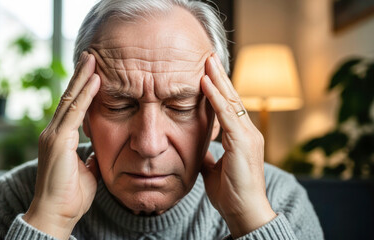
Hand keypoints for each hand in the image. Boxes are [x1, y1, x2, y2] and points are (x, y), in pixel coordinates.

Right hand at [23, 52, 100, 239]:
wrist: (56, 215)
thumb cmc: (70, 197)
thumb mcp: (87, 171)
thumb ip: (89, 157)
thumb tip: (96, 151)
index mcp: (60, 138)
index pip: (72, 108)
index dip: (81, 89)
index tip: (92, 73)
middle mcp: (53, 132)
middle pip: (69, 98)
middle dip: (80, 76)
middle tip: (90, 56)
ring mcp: (53, 135)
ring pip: (70, 100)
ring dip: (82, 79)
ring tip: (92, 60)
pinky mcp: (58, 141)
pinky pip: (75, 113)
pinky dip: (85, 96)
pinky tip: (95, 81)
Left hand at [200, 53, 275, 237]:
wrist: (244, 213)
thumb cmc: (232, 193)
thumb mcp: (214, 169)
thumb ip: (209, 155)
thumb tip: (199, 148)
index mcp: (242, 137)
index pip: (229, 107)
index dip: (219, 89)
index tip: (208, 72)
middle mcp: (248, 132)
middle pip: (232, 98)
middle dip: (219, 76)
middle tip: (208, 56)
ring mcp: (248, 136)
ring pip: (231, 101)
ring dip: (217, 79)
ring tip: (206, 60)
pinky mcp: (243, 142)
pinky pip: (227, 114)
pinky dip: (215, 97)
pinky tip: (205, 83)